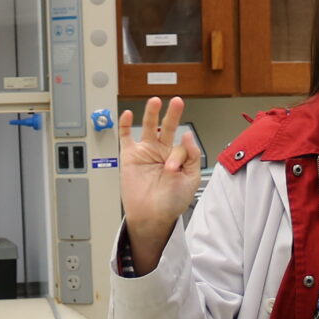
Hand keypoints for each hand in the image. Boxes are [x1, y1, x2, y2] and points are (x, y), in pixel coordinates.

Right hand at [119, 96, 196, 274]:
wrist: (152, 216)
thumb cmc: (172, 201)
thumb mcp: (191, 179)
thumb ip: (192, 156)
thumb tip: (188, 135)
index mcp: (179, 157)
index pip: (180, 144)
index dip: (178, 154)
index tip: (172, 169)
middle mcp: (162, 152)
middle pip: (167, 127)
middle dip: (172, 114)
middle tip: (177, 102)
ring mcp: (146, 152)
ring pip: (148, 127)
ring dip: (151, 113)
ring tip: (155, 101)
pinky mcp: (130, 156)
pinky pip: (126, 137)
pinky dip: (126, 125)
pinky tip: (129, 114)